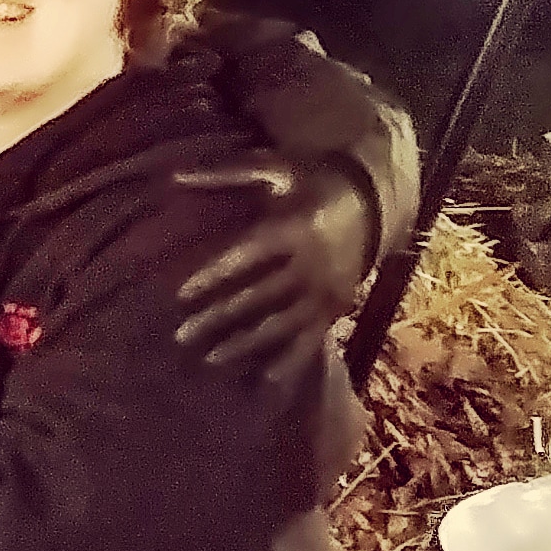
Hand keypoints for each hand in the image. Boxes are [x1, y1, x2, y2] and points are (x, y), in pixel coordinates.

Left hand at [172, 157, 373, 394]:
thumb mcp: (274, 169)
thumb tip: (176, 175)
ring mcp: (325, 292)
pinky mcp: (336, 309)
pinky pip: (312, 340)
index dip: (212, 277)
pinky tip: (268, 380)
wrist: (374, 201)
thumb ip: (225, 173)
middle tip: (181, 336)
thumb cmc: (314, 181)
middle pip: (256, 297)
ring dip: (244, 344)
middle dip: (217, 318)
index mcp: (293, 228)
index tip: (180, 295)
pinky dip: (291, 362)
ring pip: (279, 325)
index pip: (244, 258)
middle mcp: (310, 265)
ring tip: (210, 358)